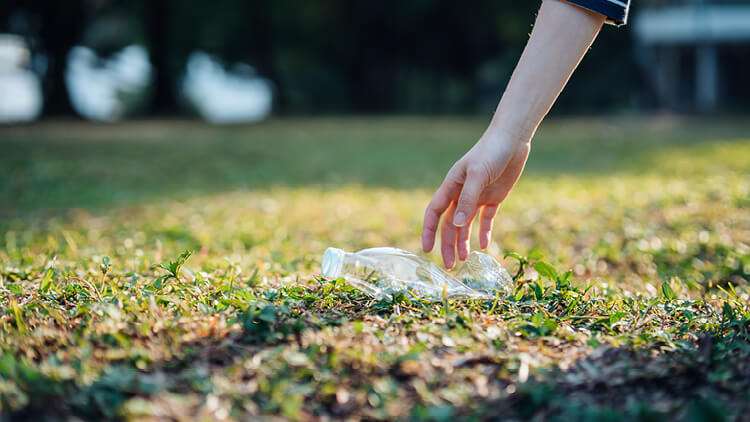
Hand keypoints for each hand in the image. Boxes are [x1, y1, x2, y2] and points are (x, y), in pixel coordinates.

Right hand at [422, 135, 529, 267]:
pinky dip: (485, 232)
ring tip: (464, 261)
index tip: (427, 250)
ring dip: (464, 242)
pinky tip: (485, 246)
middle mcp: (461, 193)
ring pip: (466, 225)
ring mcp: (477, 196)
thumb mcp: (477, 175)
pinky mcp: (493, 198)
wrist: (513, 139)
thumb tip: (458, 226)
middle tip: (449, 266)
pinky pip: (486, 219)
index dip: (429, 231)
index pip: (434, 212)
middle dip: (448, 245)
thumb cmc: (491, 152)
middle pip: (450, 224)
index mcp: (451, 186)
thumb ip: (467, 200)